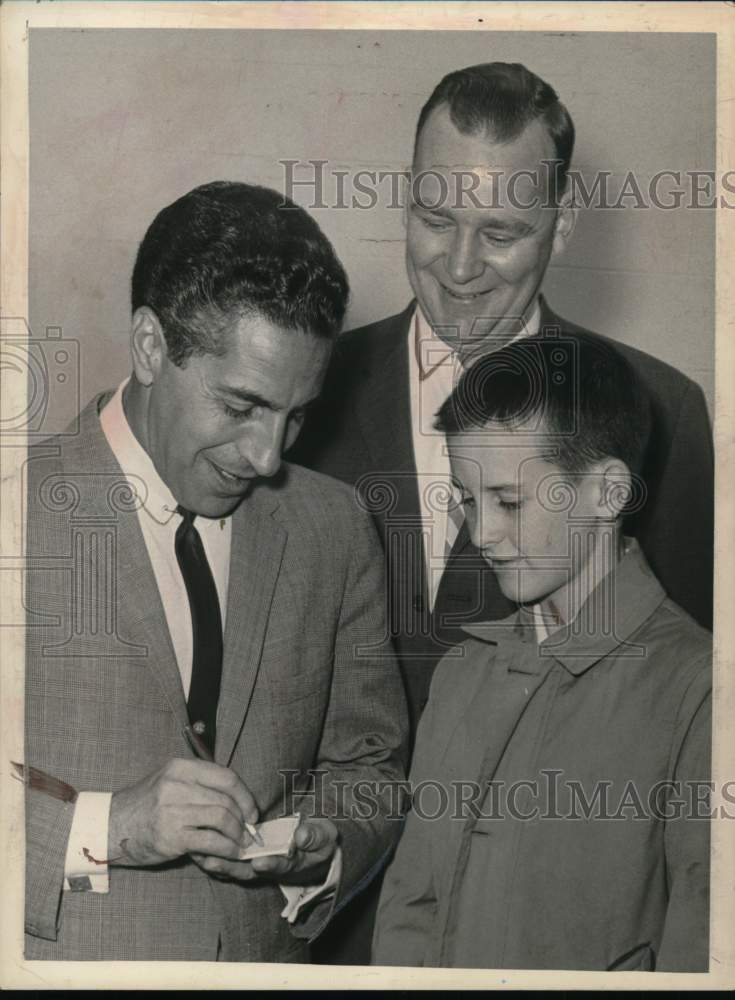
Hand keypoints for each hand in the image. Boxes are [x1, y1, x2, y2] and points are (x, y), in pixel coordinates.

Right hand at [108, 758, 258, 866]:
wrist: (110, 826)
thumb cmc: (146, 806)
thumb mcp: (170, 782)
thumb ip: (200, 785)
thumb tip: (238, 800)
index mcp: (181, 768)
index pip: (226, 776)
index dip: (245, 796)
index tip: (252, 811)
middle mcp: (177, 785)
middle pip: (226, 799)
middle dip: (244, 819)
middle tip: (249, 832)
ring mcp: (173, 811)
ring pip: (222, 818)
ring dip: (237, 835)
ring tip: (240, 844)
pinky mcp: (171, 836)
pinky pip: (210, 841)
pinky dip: (226, 849)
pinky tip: (230, 853)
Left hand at [192, 817, 338, 885]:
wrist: (314, 846)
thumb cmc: (320, 839)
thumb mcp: (325, 836)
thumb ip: (315, 836)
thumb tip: (301, 836)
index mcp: (293, 862)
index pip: (280, 865)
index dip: (271, 864)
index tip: (260, 862)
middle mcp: (272, 867)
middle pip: (250, 871)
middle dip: (232, 866)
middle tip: (214, 860)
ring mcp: (259, 864)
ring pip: (236, 868)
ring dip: (219, 863)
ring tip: (202, 856)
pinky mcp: (248, 858)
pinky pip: (230, 862)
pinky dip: (216, 857)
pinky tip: (201, 849)